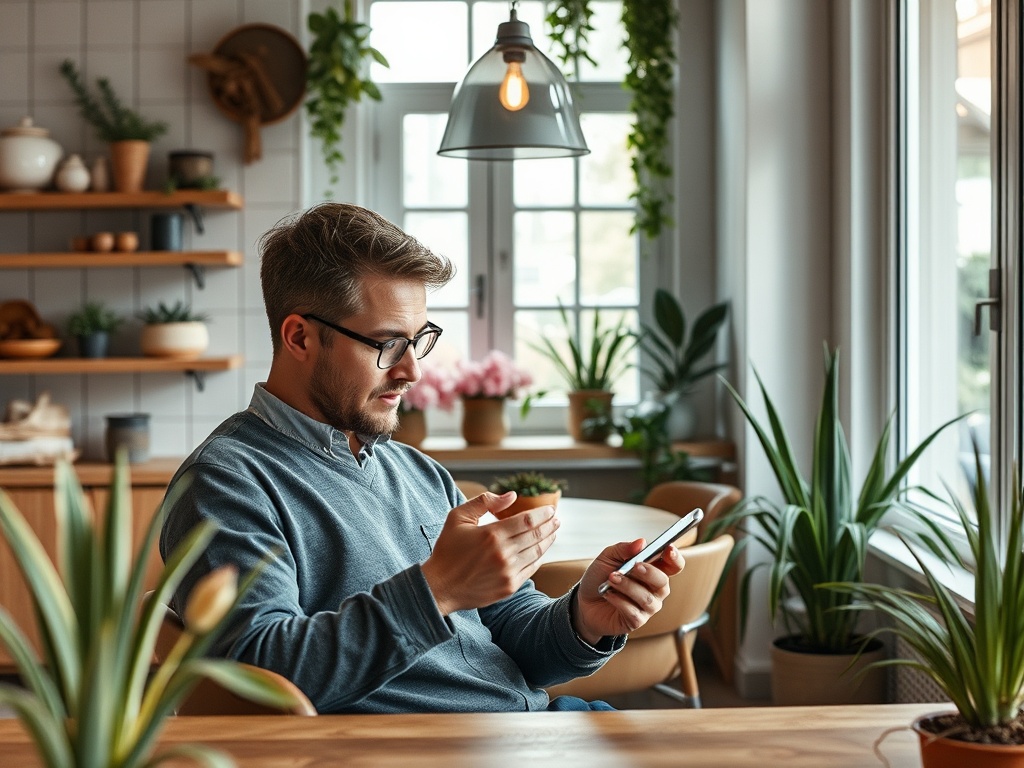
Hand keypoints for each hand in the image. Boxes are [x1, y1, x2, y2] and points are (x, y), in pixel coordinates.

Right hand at [421, 492, 559, 614]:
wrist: (440, 587)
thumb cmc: (447, 550)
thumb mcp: (458, 518)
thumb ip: (484, 502)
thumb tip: (512, 496)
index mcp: (492, 534)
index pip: (527, 520)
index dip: (542, 514)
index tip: (551, 510)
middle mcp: (503, 553)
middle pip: (536, 535)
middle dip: (549, 525)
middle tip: (556, 519)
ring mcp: (508, 572)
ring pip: (536, 552)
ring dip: (548, 541)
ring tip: (553, 532)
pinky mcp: (509, 587)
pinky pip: (531, 569)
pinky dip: (539, 558)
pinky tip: (541, 551)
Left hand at [573, 540, 683, 644]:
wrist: (583, 601)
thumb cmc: (600, 577)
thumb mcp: (607, 557)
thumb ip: (623, 549)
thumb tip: (641, 542)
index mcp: (652, 570)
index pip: (673, 565)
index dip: (675, 558)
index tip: (668, 549)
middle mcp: (654, 589)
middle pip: (663, 582)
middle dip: (649, 573)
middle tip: (633, 566)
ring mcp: (647, 607)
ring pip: (647, 598)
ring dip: (628, 586)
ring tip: (611, 579)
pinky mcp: (636, 621)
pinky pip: (634, 612)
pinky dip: (619, 601)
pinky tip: (608, 594)